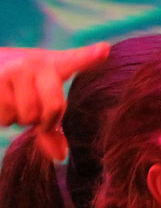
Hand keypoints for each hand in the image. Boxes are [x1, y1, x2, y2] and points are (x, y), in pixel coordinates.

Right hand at [0, 42, 109, 159]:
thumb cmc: (21, 88)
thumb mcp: (41, 100)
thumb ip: (53, 128)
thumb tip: (60, 157)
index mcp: (54, 65)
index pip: (75, 60)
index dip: (90, 56)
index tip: (104, 50)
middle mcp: (35, 63)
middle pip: (53, 109)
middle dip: (43, 120)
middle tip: (34, 111)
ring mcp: (14, 69)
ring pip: (26, 116)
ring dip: (19, 119)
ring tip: (14, 102)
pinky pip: (6, 116)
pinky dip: (4, 118)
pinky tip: (2, 102)